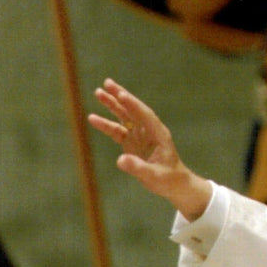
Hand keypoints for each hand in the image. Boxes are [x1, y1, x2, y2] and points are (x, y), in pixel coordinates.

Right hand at [89, 79, 212, 220]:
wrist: (173, 184)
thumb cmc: (168, 179)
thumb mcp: (154, 176)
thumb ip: (138, 168)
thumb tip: (120, 160)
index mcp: (159, 133)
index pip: (145, 115)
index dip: (133, 104)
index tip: (121, 94)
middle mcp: (149, 130)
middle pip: (133, 109)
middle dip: (121, 96)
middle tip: (107, 83)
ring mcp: (140, 135)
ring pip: (124, 116)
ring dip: (112, 104)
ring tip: (98, 92)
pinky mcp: (132, 142)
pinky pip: (117, 131)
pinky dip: (106, 124)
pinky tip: (93, 118)